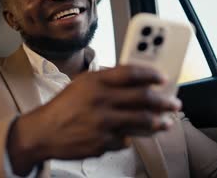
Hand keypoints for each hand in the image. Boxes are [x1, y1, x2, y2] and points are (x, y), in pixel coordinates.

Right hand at [7, 64, 181, 174]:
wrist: (43, 132)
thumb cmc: (62, 107)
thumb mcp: (80, 84)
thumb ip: (104, 79)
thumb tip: (131, 79)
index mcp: (95, 82)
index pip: (131, 73)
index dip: (151, 74)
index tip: (162, 78)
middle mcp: (101, 101)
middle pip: (143, 98)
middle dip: (164, 101)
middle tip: (174, 103)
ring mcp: (103, 123)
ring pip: (141, 121)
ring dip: (157, 122)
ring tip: (166, 122)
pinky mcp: (103, 143)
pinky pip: (125, 140)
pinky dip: (129, 137)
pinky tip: (129, 135)